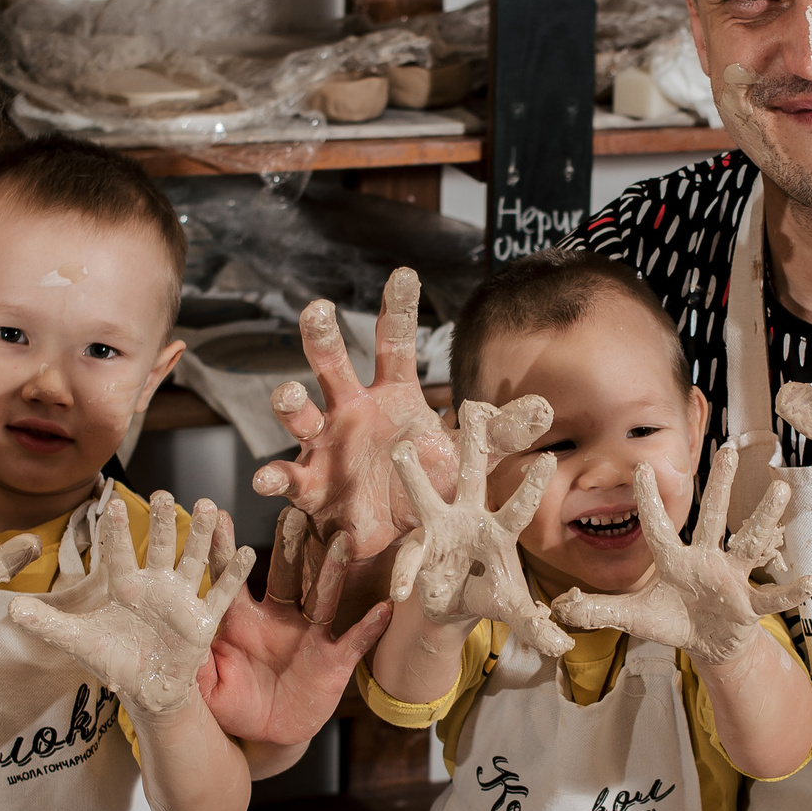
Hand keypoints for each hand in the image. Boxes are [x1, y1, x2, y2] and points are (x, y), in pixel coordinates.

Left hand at [8, 492, 254, 721]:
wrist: (146, 689)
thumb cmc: (113, 660)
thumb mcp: (78, 642)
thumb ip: (48, 623)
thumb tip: (10, 609)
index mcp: (126, 587)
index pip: (120, 554)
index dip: (117, 533)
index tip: (114, 505)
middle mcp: (156, 586)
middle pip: (161, 547)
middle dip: (164, 522)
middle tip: (163, 493)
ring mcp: (182, 600)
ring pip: (194, 560)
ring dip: (200, 536)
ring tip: (208, 506)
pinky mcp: (203, 619)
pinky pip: (221, 594)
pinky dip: (233, 575)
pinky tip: (245, 550)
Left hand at [196, 508, 393, 745]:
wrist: (267, 735)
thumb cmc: (232, 704)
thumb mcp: (205, 686)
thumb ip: (193, 662)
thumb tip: (175, 638)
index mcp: (242, 620)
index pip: (232, 578)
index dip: (225, 550)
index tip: (217, 516)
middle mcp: (278, 619)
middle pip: (285, 576)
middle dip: (289, 546)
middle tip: (291, 513)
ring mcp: (309, 636)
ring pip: (323, 597)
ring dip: (333, 571)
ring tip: (343, 543)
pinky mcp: (334, 661)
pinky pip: (354, 641)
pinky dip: (370, 625)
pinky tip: (384, 607)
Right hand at [251, 269, 546, 562]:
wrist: (395, 536)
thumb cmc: (424, 482)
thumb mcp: (466, 458)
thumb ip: (498, 433)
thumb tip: (544, 409)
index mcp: (391, 395)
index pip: (393, 343)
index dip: (398, 309)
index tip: (404, 274)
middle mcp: (351, 410)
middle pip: (333, 365)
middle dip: (323, 338)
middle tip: (318, 309)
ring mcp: (325, 445)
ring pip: (301, 415)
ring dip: (291, 404)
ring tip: (289, 395)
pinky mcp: (309, 486)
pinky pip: (286, 478)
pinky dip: (274, 478)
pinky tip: (267, 479)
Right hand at [386, 400, 571, 658]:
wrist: (452, 607)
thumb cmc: (488, 595)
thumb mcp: (514, 611)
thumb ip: (537, 627)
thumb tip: (565, 649)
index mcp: (500, 529)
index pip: (519, 506)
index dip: (532, 486)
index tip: (549, 458)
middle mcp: (469, 518)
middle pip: (472, 476)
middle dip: (473, 444)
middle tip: (471, 406)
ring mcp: (439, 529)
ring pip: (425, 495)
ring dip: (414, 474)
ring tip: (401, 450)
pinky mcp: (416, 549)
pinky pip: (408, 558)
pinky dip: (405, 575)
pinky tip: (402, 591)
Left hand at [553, 444, 811, 664]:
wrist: (706, 646)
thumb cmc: (671, 622)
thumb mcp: (632, 617)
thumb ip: (598, 610)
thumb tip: (560, 605)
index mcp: (674, 561)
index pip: (659, 527)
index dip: (649, 500)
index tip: (642, 467)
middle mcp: (705, 560)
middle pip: (713, 517)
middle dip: (720, 485)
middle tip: (727, 448)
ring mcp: (731, 579)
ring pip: (749, 543)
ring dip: (765, 518)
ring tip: (781, 490)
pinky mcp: (749, 604)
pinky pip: (771, 596)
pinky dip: (790, 591)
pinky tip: (810, 580)